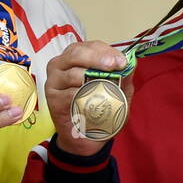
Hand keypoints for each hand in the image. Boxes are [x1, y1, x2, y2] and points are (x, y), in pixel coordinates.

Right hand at [44, 41, 131, 156]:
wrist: (87, 136)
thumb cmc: (100, 109)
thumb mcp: (117, 93)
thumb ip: (124, 78)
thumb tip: (131, 63)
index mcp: (77, 57)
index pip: (91, 46)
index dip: (107, 51)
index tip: (121, 61)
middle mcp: (61, 64)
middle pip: (76, 53)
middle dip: (97, 58)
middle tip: (113, 65)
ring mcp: (54, 81)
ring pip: (72, 73)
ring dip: (90, 80)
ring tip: (103, 88)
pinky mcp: (51, 98)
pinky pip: (68, 94)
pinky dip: (81, 97)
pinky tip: (89, 102)